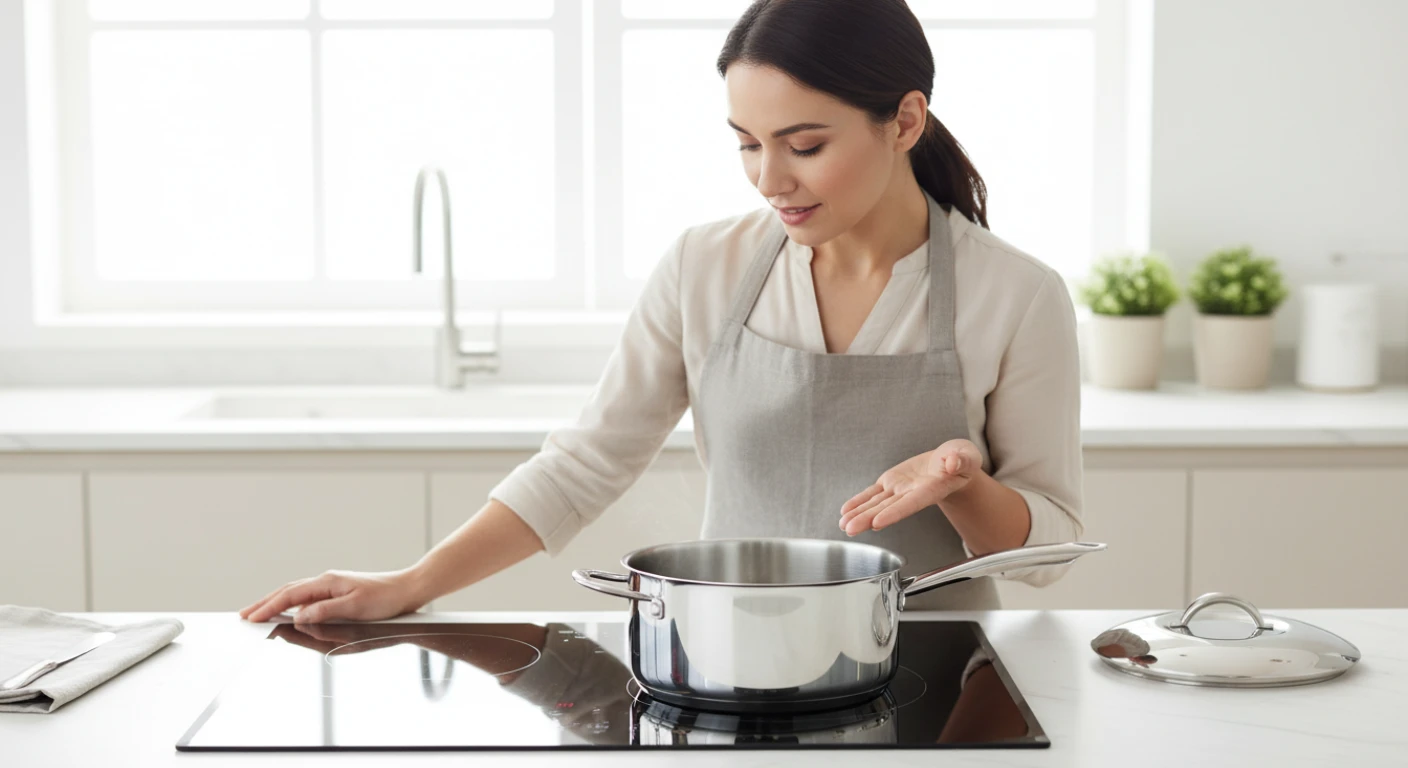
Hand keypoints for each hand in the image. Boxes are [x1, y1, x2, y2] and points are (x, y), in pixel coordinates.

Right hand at [239, 568, 427, 623]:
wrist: (408, 589)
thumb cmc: (386, 599)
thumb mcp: (355, 607)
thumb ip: (326, 611)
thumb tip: (299, 616)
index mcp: (328, 582)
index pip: (290, 595)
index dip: (269, 607)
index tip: (251, 618)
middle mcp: (326, 581)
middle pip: (288, 592)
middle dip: (264, 604)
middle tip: (244, 615)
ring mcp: (332, 586)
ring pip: (296, 595)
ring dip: (276, 604)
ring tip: (259, 614)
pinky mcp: (338, 593)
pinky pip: (308, 599)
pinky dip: (293, 605)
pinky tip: (288, 613)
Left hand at [839, 438, 982, 535]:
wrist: (952, 462)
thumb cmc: (962, 461)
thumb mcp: (967, 457)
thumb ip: (961, 460)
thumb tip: (952, 462)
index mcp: (932, 490)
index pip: (911, 504)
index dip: (894, 513)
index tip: (877, 523)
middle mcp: (913, 493)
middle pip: (888, 509)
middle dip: (868, 519)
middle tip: (850, 529)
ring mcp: (900, 489)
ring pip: (877, 503)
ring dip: (859, 514)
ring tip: (843, 525)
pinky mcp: (891, 482)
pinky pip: (872, 493)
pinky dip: (859, 501)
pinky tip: (845, 511)